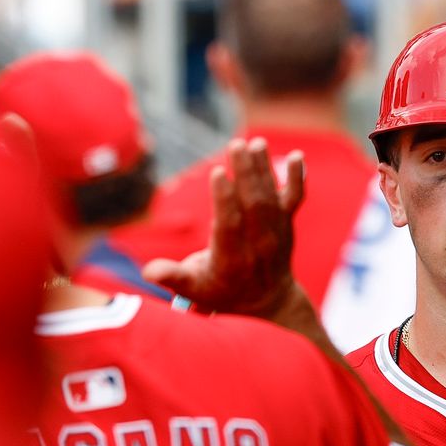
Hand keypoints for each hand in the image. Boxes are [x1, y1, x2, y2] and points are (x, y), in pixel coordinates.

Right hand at [143, 138, 304, 316]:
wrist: (266, 302)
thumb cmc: (221, 291)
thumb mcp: (193, 289)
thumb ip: (172, 277)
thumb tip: (148, 272)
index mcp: (231, 260)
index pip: (229, 225)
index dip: (225, 199)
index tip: (219, 172)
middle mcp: (258, 246)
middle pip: (253, 205)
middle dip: (246, 174)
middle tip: (236, 145)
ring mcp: (275, 233)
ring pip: (271, 197)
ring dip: (264, 169)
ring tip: (255, 144)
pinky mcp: (285, 223)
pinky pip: (294, 198)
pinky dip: (297, 178)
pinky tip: (296, 157)